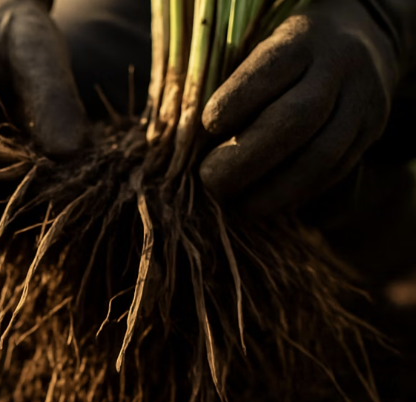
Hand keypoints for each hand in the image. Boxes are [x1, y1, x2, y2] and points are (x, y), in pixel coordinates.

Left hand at [199, 0, 400, 213]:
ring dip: (272, 191)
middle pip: (295, 120)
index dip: (235, 103)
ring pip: (319, 157)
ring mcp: (361, 102)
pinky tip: (267, 204)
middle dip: (246, 160)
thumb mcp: (260, 49)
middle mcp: (339, 67)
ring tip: (238, 206)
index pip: (270, 70)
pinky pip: (332, 174)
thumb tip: (188, 144)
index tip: (207, 126)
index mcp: (303, 39)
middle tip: (211, 182)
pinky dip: (294, 195)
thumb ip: (230, 89)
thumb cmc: (284, 54)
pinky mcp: (370, 134)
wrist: (361, 39)